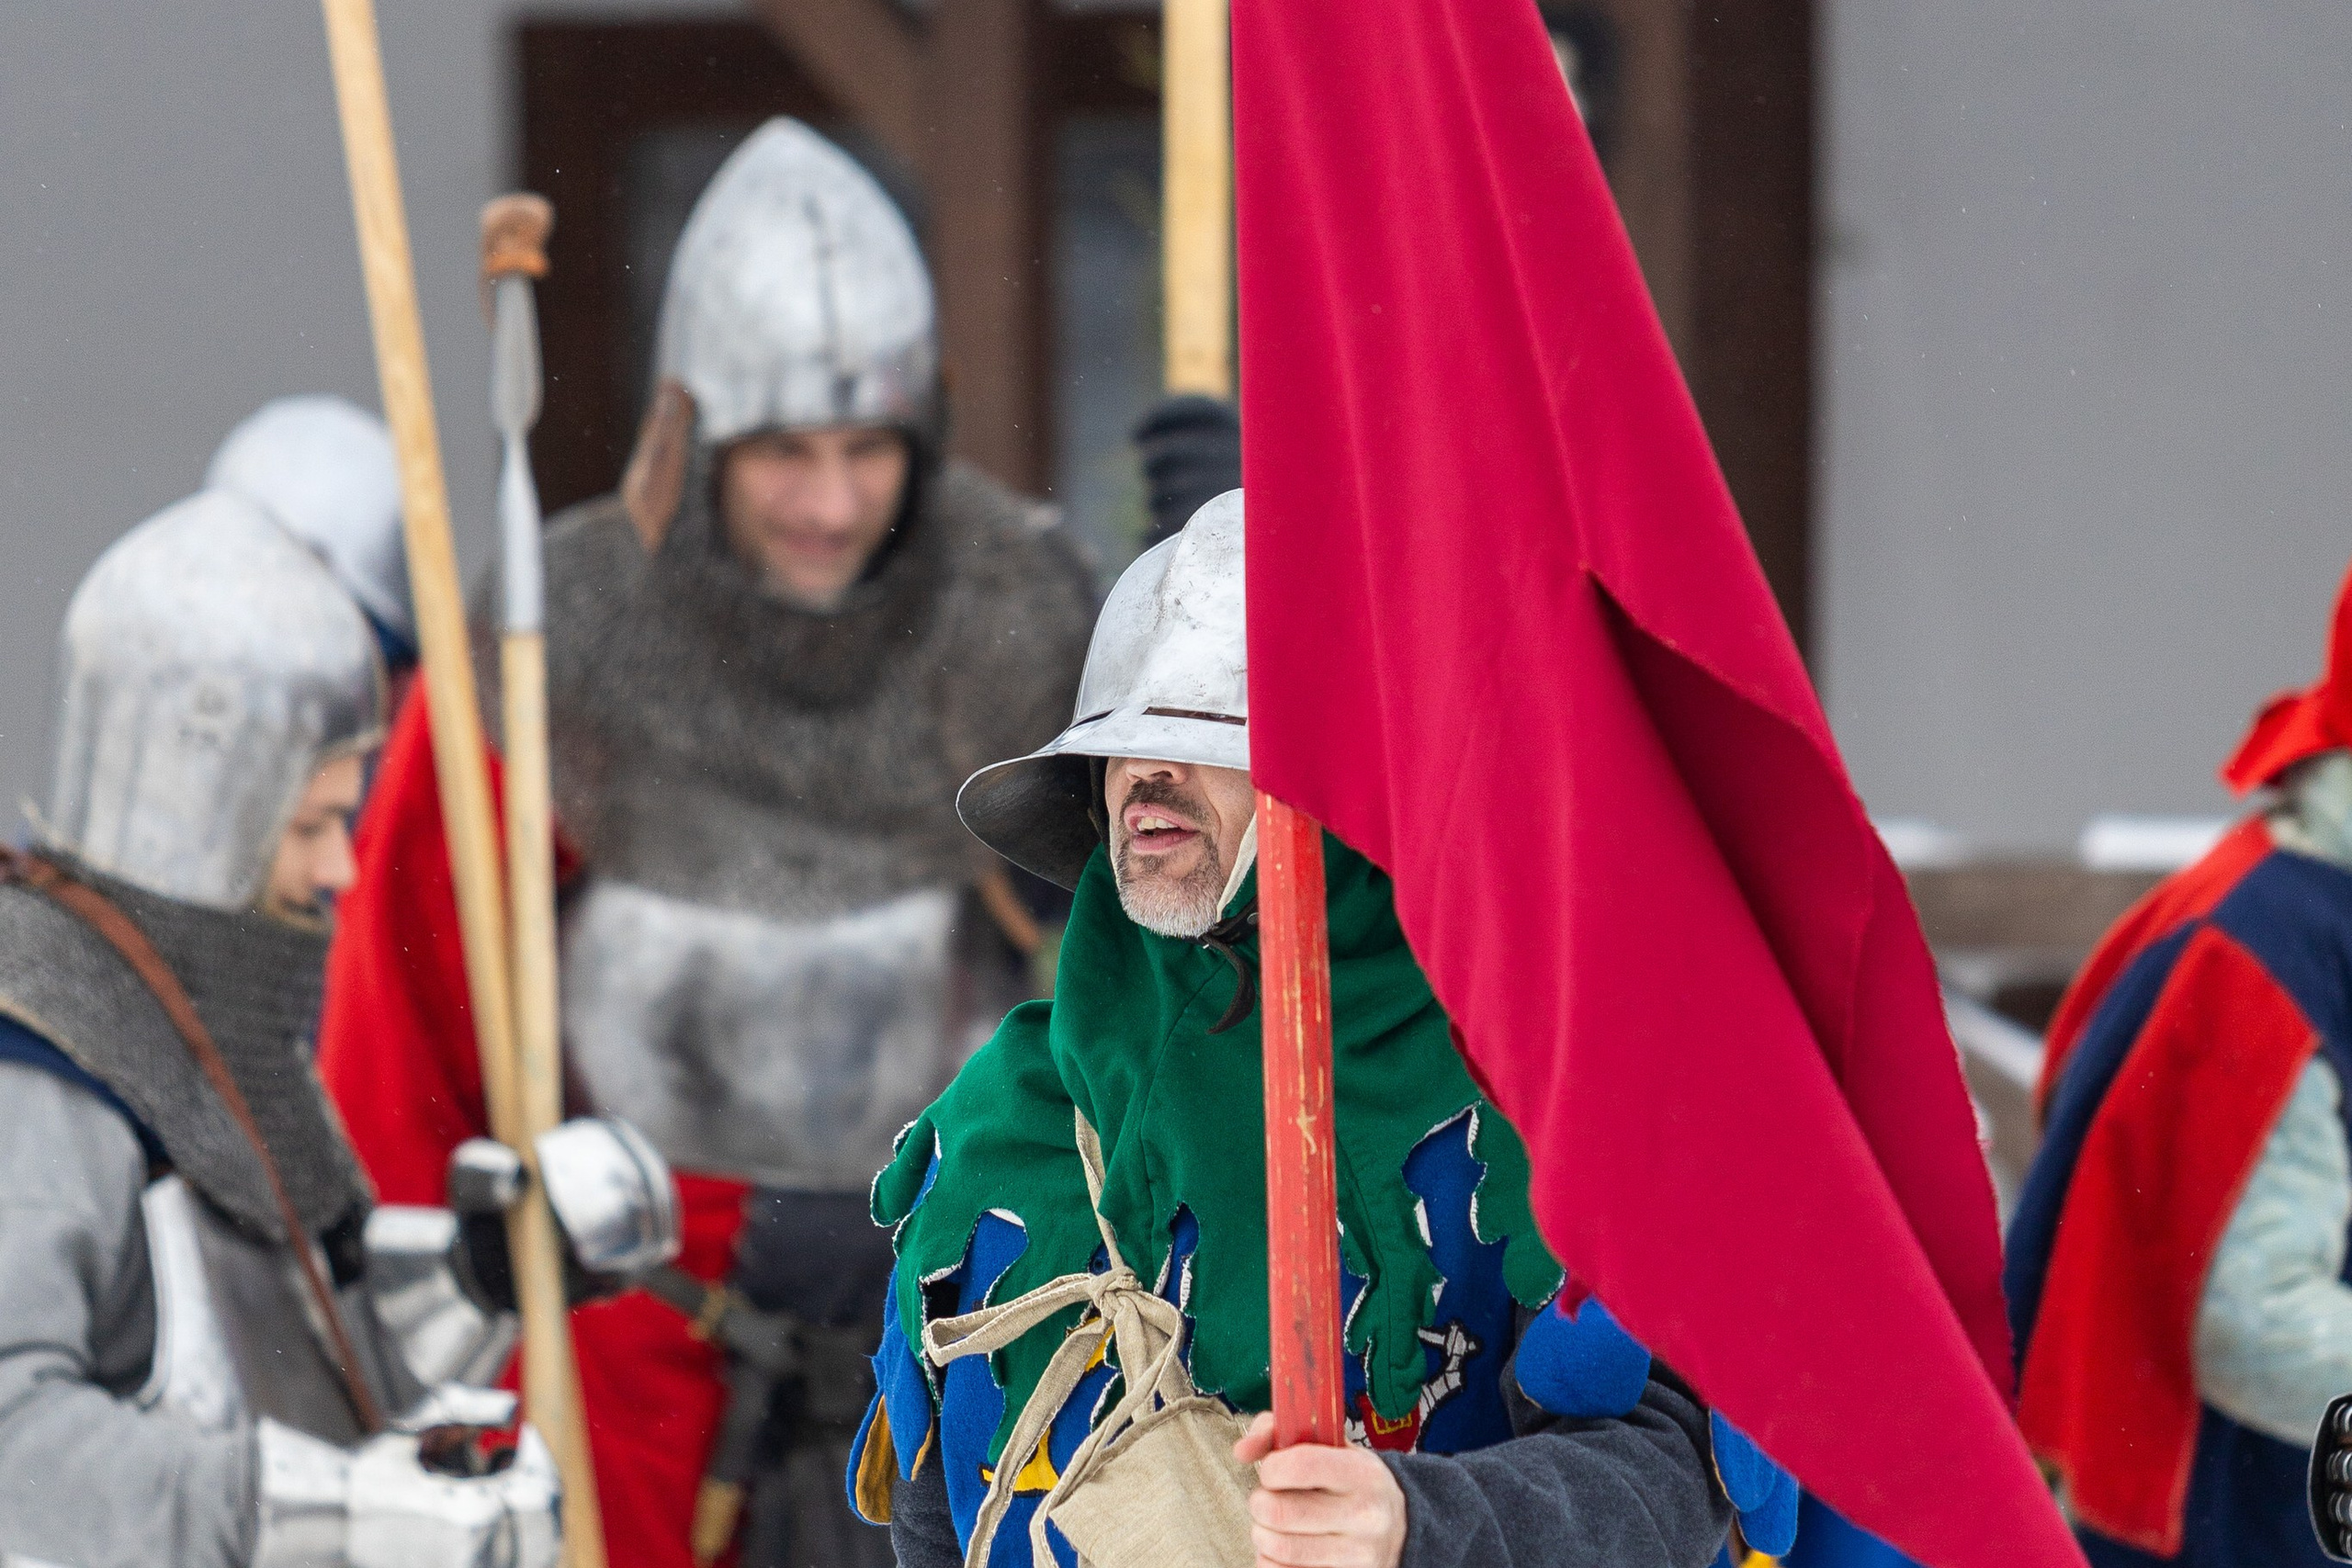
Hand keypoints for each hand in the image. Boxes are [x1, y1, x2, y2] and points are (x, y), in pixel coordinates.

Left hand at [1233, 1411, 1407, 1567]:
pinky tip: (1285, 1548)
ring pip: (1278, 1548)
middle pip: (1279, 1512)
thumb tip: (1242, 1451)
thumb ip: (1279, 1432)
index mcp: (1362, 1473)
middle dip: (1260, 1503)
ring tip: (1275, 1525)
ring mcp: (1357, 1555)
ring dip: (1262, 1534)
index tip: (1272, 1471)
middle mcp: (1364, 1516)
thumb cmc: (1351, 1480)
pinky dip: (1270, 1560)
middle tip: (1268, 1499)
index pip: (1300, 1466)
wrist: (1400, 1526)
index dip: (1271, 1468)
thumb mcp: (1330, 1446)